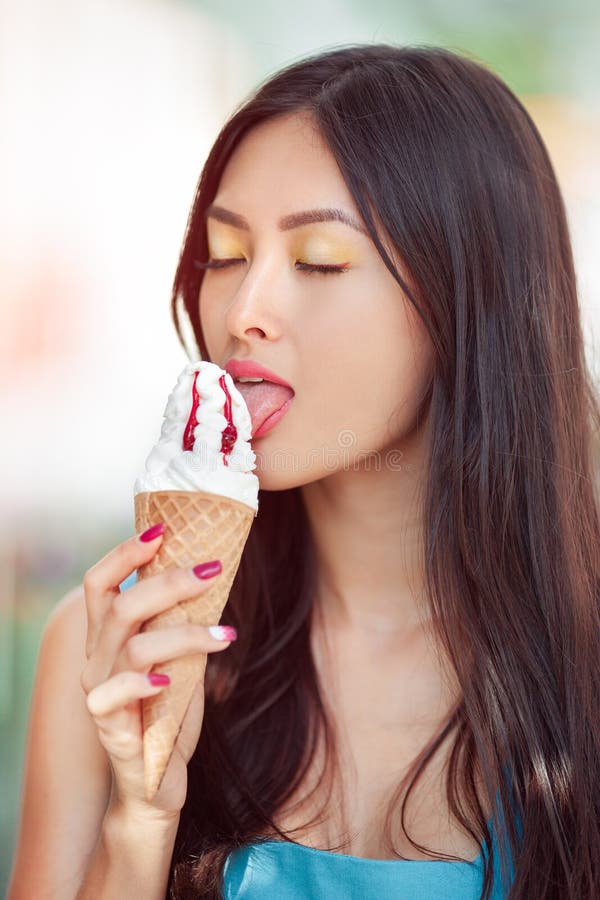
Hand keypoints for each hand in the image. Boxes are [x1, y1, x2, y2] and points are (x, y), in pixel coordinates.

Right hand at [79, 526, 235, 820]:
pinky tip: (173, 679)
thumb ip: (182, 623)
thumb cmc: (169, 713)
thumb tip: (215, 574)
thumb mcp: (179, 659)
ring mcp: (99, 693)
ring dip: (185, 632)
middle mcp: (96, 660)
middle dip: (169, 581)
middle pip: (121, 605)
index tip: (163, 529)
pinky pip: (116, 694)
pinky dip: (144, 680)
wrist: (156, 782)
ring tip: (227, 635)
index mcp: (107, 638)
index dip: (124, 553)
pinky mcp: (110, 727)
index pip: (99, 582)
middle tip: (213, 569)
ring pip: (133, 644)